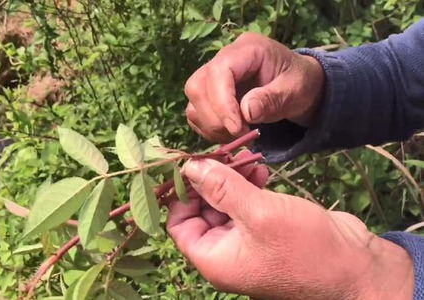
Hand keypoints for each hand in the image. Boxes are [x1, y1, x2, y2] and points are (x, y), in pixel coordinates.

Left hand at [167, 159, 413, 299]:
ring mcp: (247, 242)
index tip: (192, 164)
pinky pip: (247, 206)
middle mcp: (226, 252)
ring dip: (231, 181)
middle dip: (210, 182)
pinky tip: (260, 173)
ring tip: (246, 161)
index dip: (181, 194)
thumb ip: (221, 188)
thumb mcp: (258, 212)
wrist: (356, 267)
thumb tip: (190, 167)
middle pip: (201, 211)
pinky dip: (249, 188)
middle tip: (222, 155)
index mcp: (214, 258)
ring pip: (225, 205)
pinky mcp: (267, 231)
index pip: (178, 224)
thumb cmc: (304, 245)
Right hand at [184, 33, 324, 141]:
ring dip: (211, 125)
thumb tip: (246, 112)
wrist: (299, 86)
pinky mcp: (208, 94)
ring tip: (237, 134)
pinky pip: (195, 113)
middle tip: (239, 133)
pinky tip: (229, 133)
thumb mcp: (295, 90)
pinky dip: (209, 129)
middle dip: (215, 117)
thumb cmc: (300, 84)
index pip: (219, 71)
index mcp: (247, 49)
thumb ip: (272, 99)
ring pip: (193, 101)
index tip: (237, 128)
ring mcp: (212, 76)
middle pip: (197, 86)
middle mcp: (223, 58)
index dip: (223, 102)